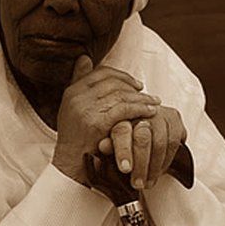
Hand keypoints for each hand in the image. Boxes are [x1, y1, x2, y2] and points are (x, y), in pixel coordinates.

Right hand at [52, 55, 161, 186]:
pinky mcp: (97, 122)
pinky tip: (150, 112)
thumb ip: (79, 83)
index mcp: (72, 91)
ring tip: (154, 102)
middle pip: (112, 82)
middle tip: (147, 92)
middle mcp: (77, 96)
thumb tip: (85, 58)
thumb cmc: (76, 140)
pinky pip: (124, 109)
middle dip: (133, 86)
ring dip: (141, 98)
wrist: (70, 166)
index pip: (100, 73)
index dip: (121, 76)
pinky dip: (140, 109)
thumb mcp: (72, 108)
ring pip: (120, 94)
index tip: (135, 83)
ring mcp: (86, 109)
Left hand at [97, 106, 186, 189]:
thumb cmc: (125, 133)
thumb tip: (102, 146)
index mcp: (120, 115)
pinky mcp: (173, 117)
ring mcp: (158, 112)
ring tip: (147, 182)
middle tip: (137, 183)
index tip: (125, 168)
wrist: (144, 121)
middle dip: (141, 164)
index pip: (121, 132)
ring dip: (155, 167)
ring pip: (160, 143)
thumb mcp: (112, 139)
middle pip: (142, 138)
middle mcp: (140, 111)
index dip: (123, 151)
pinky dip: (167, 160)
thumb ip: (109, 143)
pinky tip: (160, 170)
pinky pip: (174, 142)